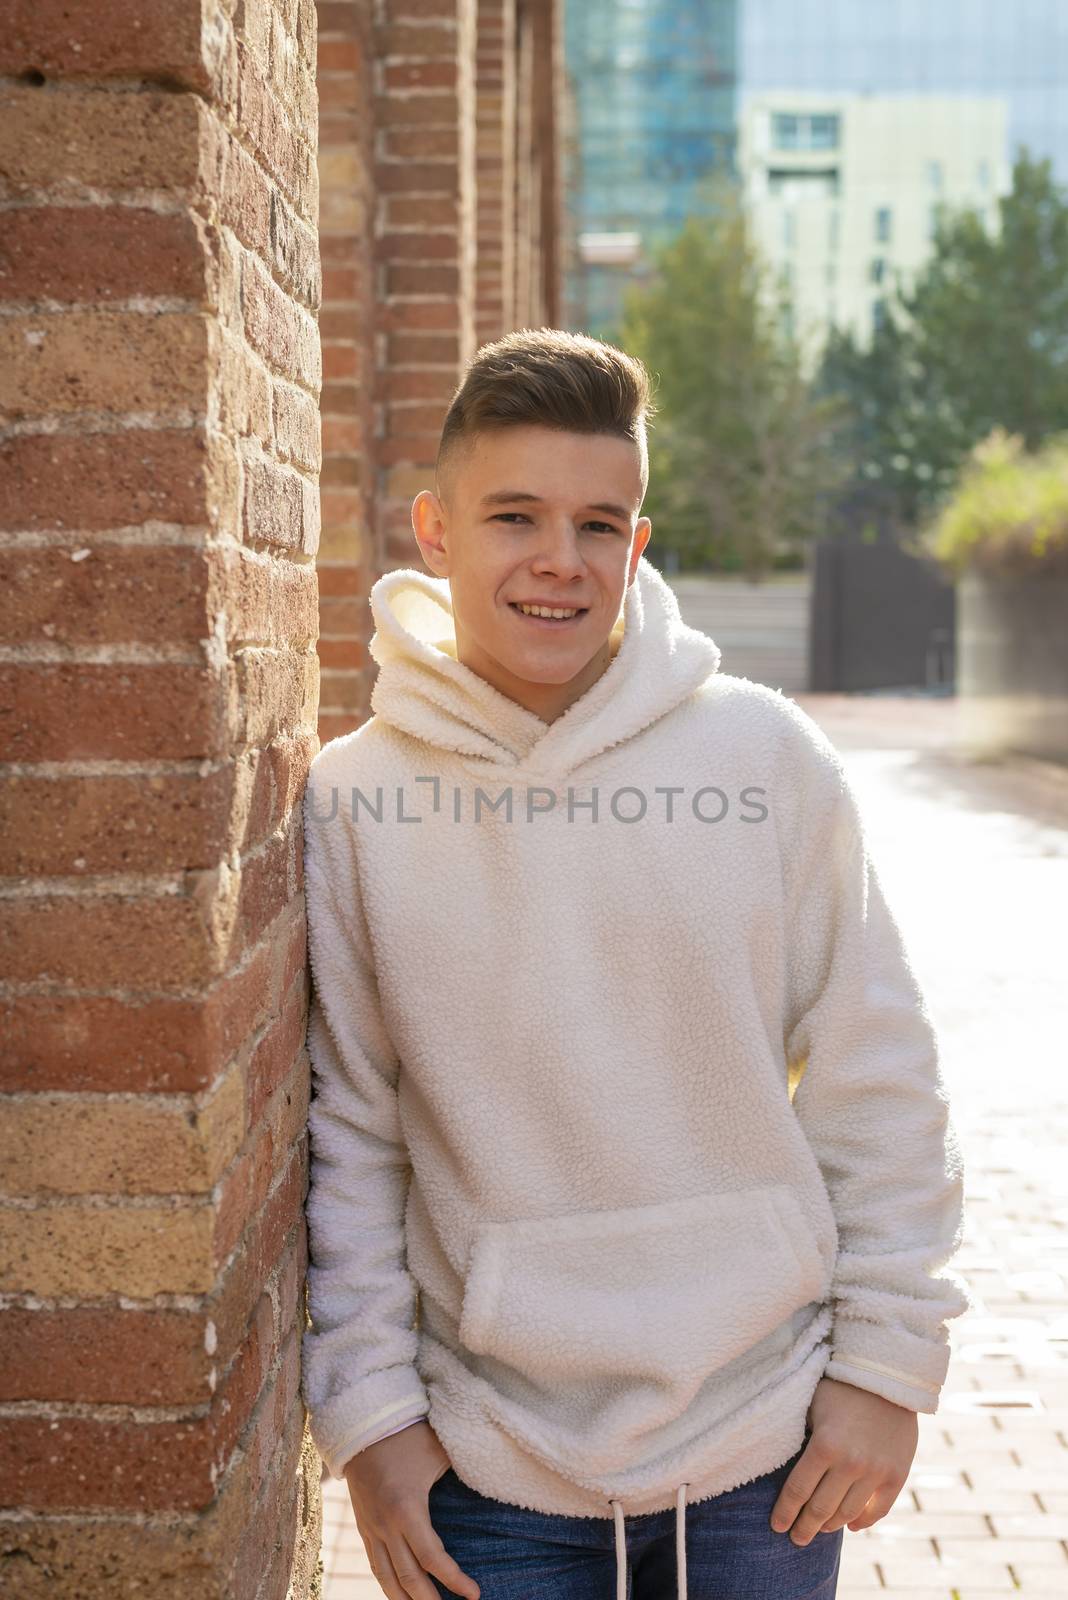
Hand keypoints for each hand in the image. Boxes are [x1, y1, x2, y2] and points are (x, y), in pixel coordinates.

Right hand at [343, 1420, 480, 1598]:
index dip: (454, 1580)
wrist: (362, 1428)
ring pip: (387, 1579)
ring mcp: (372, 1529)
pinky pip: (375, 1565)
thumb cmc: (406, 1436)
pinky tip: (400, 1595)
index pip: (433, 1558)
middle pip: (409, 1579)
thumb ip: (463, 1468)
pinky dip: (388, 1585)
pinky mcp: (363, 1527)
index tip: (474, 1594)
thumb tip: (491, 1476)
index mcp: (407, 1509)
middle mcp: (387, 1526)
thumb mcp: (438, 1451)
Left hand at [769, 1376, 917, 1545]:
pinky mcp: (896, 1475)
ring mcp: (875, 1472)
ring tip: (819, 1530)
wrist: (887, 1376)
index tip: (777, 1527)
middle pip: (820, 1509)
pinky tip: (851, 1525)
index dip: (785, 1513)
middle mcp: (850, 1463)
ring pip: (847, 1514)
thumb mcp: (812, 1406)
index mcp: (824, 1445)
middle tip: (795, 1539)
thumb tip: (782, 1465)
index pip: (797, 1491)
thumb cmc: (840, 1386)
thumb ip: (800, 1437)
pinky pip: (877, 1510)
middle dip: (804, 1527)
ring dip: (830, 1526)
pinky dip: (862, 1522)